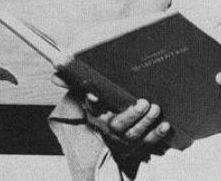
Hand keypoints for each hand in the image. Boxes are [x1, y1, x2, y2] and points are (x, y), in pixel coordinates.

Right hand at [50, 74, 169, 154]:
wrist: (121, 132)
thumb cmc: (107, 107)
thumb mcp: (92, 94)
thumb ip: (76, 83)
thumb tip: (54, 75)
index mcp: (98, 116)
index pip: (92, 109)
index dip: (93, 103)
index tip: (94, 94)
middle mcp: (111, 130)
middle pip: (118, 126)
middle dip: (131, 115)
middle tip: (143, 102)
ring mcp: (127, 140)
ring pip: (136, 136)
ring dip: (146, 124)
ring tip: (155, 108)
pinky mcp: (141, 145)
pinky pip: (150, 143)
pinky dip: (158, 135)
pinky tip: (166, 125)